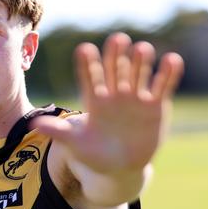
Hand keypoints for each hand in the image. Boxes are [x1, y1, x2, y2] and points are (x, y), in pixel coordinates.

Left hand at [32, 32, 183, 173]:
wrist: (120, 169)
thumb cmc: (95, 155)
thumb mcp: (76, 144)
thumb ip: (59, 132)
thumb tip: (34, 125)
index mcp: (95, 99)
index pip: (90, 77)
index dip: (87, 64)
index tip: (84, 49)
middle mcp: (115, 94)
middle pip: (115, 70)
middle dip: (116, 56)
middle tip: (117, 39)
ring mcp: (136, 98)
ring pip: (138, 74)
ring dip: (140, 62)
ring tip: (142, 49)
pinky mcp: (155, 106)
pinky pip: (162, 86)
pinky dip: (168, 74)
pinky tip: (172, 60)